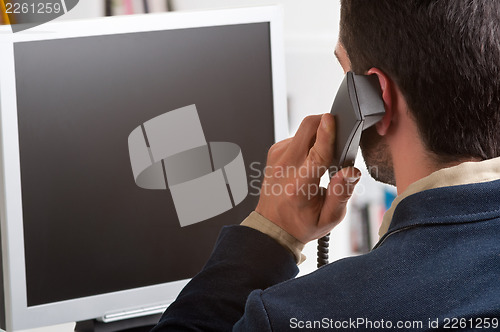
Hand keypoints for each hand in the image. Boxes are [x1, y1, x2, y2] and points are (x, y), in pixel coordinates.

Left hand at [255, 114, 360, 243]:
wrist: (273, 227)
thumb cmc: (301, 223)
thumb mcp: (329, 217)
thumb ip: (341, 193)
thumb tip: (352, 171)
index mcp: (300, 185)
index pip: (316, 154)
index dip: (326, 134)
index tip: (331, 119)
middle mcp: (285, 167)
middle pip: (307, 128)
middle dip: (327, 124)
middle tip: (340, 138)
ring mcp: (277, 156)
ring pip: (304, 130)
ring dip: (318, 137)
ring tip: (322, 161)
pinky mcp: (275, 151)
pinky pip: (297, 136)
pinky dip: (308, 143)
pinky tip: (309, 161)